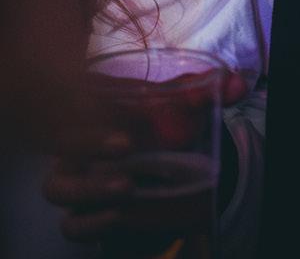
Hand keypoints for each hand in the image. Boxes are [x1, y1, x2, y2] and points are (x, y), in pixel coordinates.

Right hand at [46, 67, 246, 244]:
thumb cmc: (173, 128)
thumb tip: (236, 83)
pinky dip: (90, 222)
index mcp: (98, 109)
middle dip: (85, 142)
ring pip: (56, 186)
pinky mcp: (87, 214)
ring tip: (125, 186)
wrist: (183, 170)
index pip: (76, 100)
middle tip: (125, 145)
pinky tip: (116, 214)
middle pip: (60, 142)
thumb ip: (208, 92)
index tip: (118, 102)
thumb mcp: (187, 108)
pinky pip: (72, 223)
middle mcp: (81, 144)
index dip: (84, 101)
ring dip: (88, 188)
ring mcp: (80, 180)